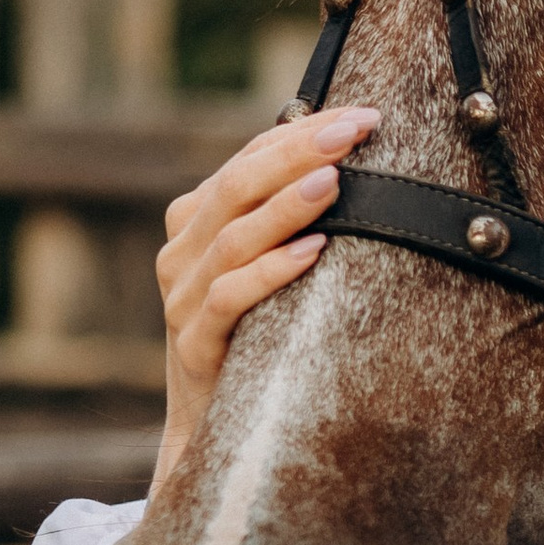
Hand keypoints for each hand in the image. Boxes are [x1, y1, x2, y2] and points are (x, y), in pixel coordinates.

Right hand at [152, 109, 375, 491]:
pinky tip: (311, 253)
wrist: (216, 430)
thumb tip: (363, 164)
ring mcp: (180, 298)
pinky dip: (270, 272)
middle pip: (237, 186)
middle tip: (354, 131)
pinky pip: (227, 299)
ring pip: (231, 237)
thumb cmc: (258, 335)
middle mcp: (181, 252)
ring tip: (334, 182)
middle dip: (298, 152)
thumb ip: (293, 219)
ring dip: (285, 206)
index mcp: (196, 219)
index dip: (301, 131)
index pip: (250, 157)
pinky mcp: (193, 344)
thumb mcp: (269, 267)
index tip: (362, 114)